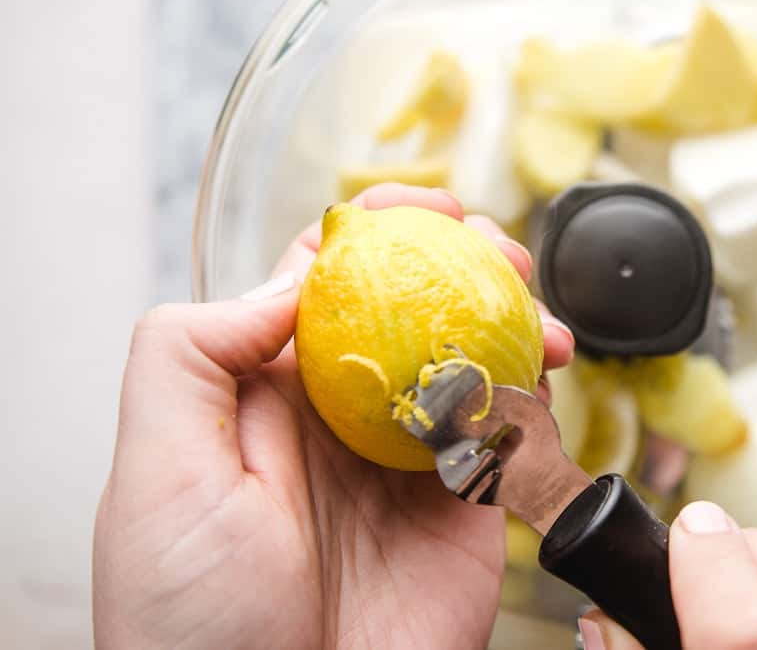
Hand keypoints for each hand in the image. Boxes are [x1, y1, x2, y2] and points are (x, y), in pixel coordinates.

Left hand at [93, 185, 574, 648]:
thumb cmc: (191, 622)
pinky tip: (537, 390)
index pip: (328, 281)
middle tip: (501, 255)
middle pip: (419, 308)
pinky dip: (538, 402)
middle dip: (467, 264)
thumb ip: (194, 355)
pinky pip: (516, 438)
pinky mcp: (469, 513)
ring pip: (478, 362)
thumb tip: (284, 281)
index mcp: (271, 394)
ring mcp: (413, 463)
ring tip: (538, 319)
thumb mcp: (159, 473)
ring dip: (516, 323)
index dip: (380, 228)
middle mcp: (348, 418)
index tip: (428, 207)